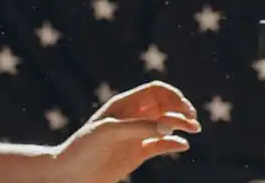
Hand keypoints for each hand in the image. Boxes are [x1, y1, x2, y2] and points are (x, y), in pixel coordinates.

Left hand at [50, 81, 202, 181]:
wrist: (69, 174)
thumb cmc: (83, 148)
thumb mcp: (109, 132)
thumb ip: (138, 126)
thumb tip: (167, 125)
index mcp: (124, 104)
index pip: (156, 91)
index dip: (172, 95)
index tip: (183, 107)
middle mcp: (133, 117)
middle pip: (165, 106)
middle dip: (181, 109)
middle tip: (192, 120)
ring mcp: (137, 135)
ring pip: (166, 125)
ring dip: (181, 125)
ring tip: (194, 130)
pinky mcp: (138, 153)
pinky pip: (161, 145)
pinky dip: (174, 144)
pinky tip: (182, 146)